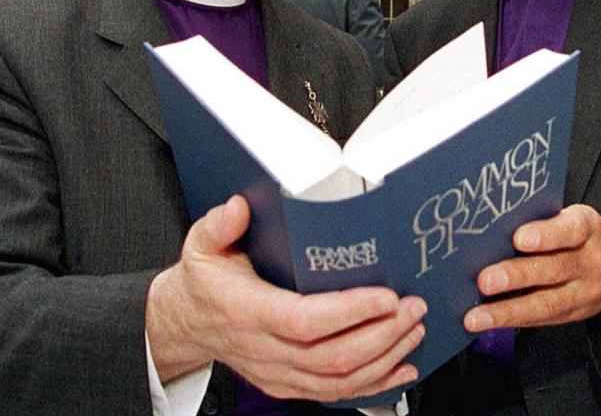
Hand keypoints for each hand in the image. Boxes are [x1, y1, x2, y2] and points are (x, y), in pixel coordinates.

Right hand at [146, 195, 426, 400]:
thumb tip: (238, 207)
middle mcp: (264, 349)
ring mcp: (277, 373)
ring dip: (385, 357)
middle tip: (413, 308)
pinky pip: (335, 393)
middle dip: (383, 333)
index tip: (387, 296)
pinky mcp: (287, 385)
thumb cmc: (203, 282)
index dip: (351, 312)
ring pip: (339, 379)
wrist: (187, 323)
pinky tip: (401, 369)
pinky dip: (375, 383)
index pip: (305, 320)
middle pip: (333, 356)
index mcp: (247, 312)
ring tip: (414, 330)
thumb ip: (219, 225)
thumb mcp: (201, 246)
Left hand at [464, 204, 600, 331]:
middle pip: (554, 269)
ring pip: (546, 303)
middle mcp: (589, 261)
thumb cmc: (583, 235)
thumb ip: (542, 221)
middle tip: (485, 280)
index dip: (545, 234)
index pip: (569, 230)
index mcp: (587, 228)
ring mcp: (584, 292)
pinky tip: (487, 322)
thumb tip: (494, 226)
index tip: (519, 238)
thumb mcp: (573, 218)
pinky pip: (541, 320)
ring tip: (477, 316)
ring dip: (507, 311)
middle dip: (517, 276)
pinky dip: (511, 322)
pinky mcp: (574, 314)